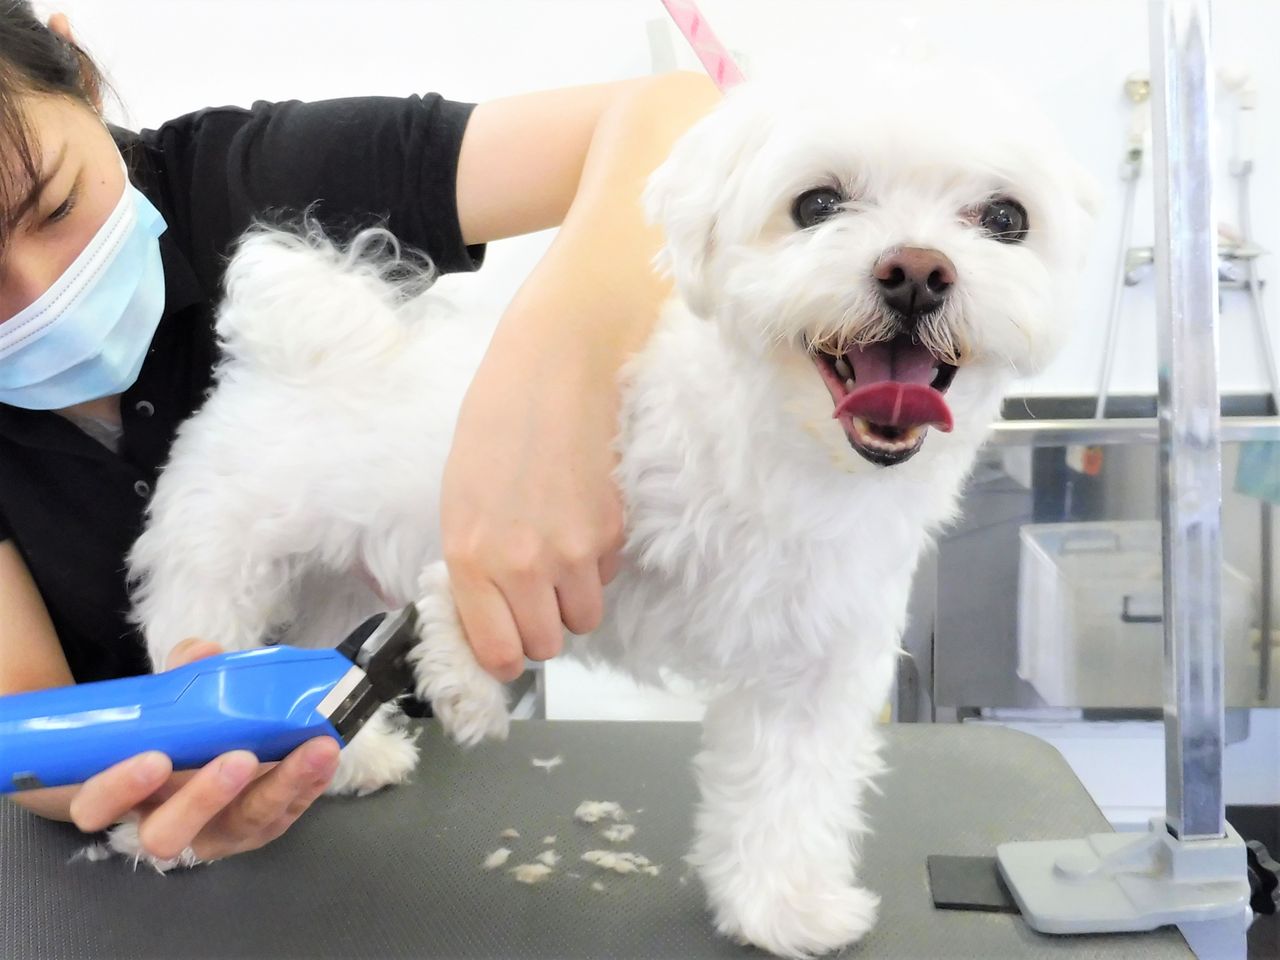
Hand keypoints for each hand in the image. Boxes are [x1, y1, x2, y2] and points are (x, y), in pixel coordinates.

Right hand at [67, 639, 340, 860]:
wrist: (211, 754)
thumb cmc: (178, 730)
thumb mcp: (174, 700)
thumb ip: (181, 674)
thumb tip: (201, 652)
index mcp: (123, 793)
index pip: (97, 807)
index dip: (118, 790)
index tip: (153, 758)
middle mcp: (164, 824)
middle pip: (167, 835)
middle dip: (203, 798)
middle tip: (237, 757)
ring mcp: (215, 835)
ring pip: (241, 827)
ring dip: (279, 787)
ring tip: (312, 748)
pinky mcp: (259, 831)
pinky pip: (286, 815)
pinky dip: (309, 784)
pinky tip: (326, 753)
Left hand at [441, 324, 624, 682]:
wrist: (555, 369)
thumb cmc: (497, 423)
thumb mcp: (459, 499)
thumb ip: (472, 564)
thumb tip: (490, 612)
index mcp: (471, 558)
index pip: (497, 651)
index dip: (503, 656)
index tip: (506, 646)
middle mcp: (522, 566)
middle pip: (546, 646)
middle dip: (540, 629)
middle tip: (533, 597)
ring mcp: (573, 552)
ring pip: (584, 619)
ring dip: (572, 600)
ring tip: (560, 558)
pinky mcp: (611, 533)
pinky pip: (606, 576)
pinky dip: (595, 563)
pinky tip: (579, 518)